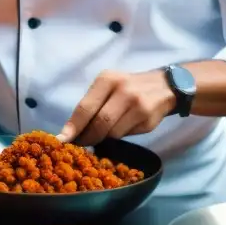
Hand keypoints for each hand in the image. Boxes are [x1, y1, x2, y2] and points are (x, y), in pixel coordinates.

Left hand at [58, 70, 175, 145]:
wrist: (163, 86)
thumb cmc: (127, 87)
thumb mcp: (108, 86)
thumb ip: (92, 105)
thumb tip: (72, 132)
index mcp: (107, 79)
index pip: (85, 107)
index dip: (73, 126)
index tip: (62, 140)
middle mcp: (123, 90)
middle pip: (99, 123)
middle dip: (88, 137)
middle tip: (81, 145)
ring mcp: (138, 105)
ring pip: (112, 132)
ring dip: (102, 139)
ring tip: (98, 139)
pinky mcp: (148, 119)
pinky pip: (126, 135)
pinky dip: (118, 138)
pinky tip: (117, 132)